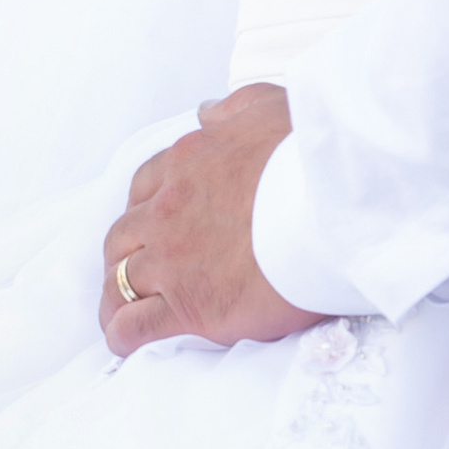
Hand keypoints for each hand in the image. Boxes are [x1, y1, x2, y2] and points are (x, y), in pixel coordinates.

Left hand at [101, 83, 322, 356]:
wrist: (332, 207)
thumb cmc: (312, 161)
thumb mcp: (271, 107)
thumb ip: (234, 109)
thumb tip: (207, 113)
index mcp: (187, 163)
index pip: (146, 185)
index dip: (146, 206)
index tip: (153, 221)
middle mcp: (169, 209)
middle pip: (124, 234)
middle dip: (124, 251)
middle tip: (133, 267)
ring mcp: (172, 259)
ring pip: (121, 279)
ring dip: (116, 293)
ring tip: (118, 308)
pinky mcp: (187, 305)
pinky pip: (136, 323)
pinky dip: (122, 333)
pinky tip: (123, 340)